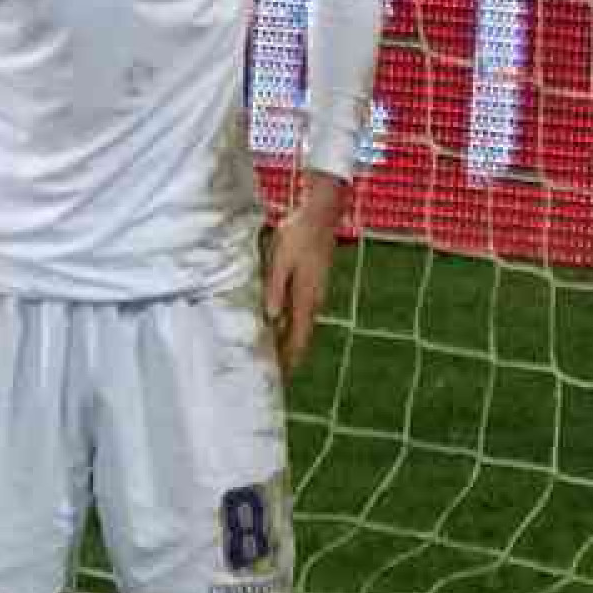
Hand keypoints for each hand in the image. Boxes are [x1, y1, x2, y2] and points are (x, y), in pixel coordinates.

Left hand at [263, 173, 344, 379]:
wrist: (321, 213)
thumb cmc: (298, 234)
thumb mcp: (279, 260)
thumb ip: (275, 289)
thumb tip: (271, 319)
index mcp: (306, 298)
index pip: (298, 339)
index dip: (289, 361)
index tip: (279, 379)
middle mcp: (315, 300)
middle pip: (301, 336)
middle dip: (288, 356)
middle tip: (274, 373)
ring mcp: (317, 292)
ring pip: (303, 325)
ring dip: (290, 340)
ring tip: (275, 354)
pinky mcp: (315, 283)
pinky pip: (303, 312)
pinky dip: (293, 324)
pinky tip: (282, 324)